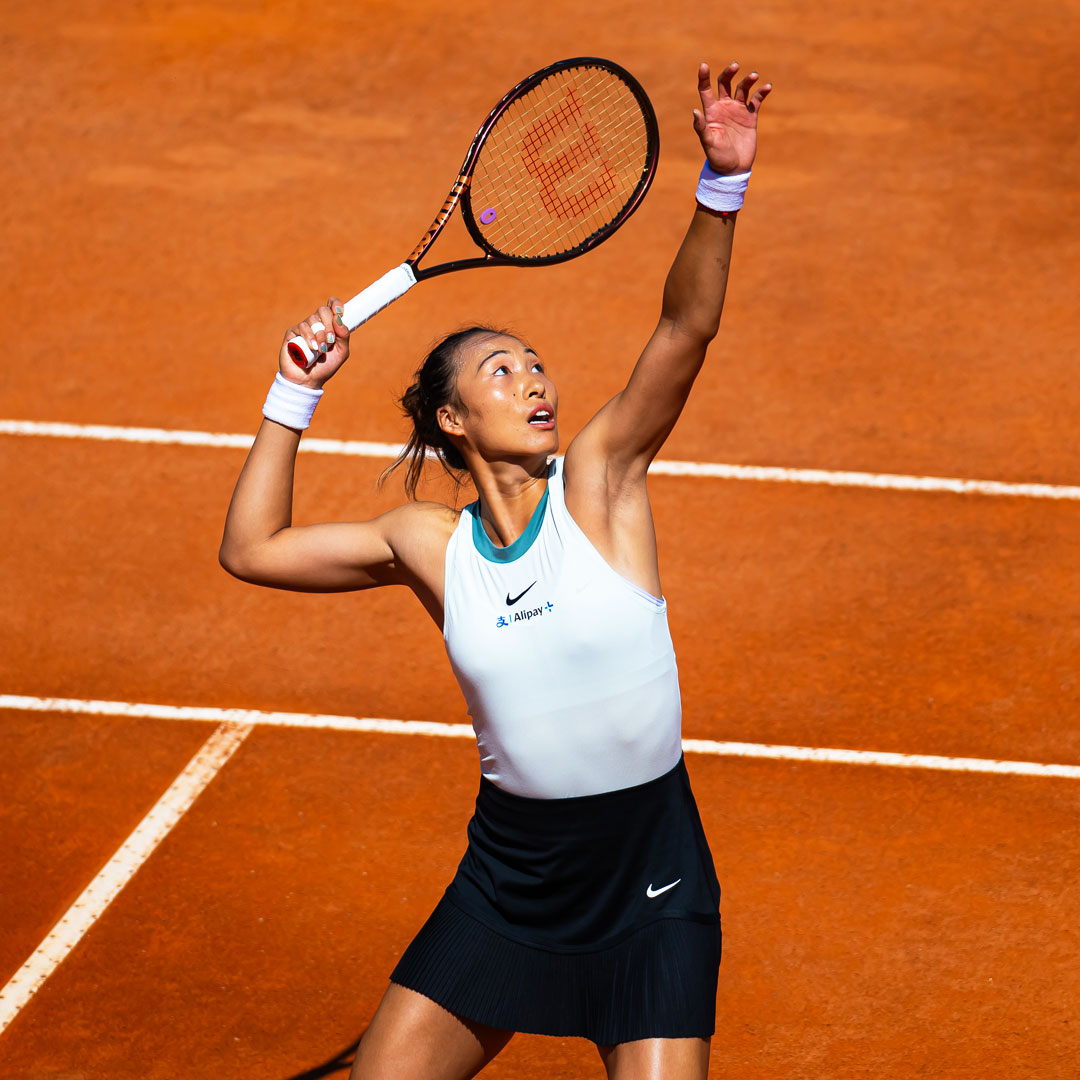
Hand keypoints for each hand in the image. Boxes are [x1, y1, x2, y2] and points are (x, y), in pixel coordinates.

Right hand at [278, 297, 350, 387]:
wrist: (308, 380)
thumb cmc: (326, 367)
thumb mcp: (341, 352)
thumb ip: (344, 335)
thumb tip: (339, 319)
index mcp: (329, 326)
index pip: (332, 306)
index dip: (335, 304)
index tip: (340, 311)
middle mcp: (317, 324)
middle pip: (323, 310)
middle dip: (329, 325)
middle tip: (330, 340)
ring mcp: (304, 328)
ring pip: (313, 320)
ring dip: (320, 336)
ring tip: (321, 350)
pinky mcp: (293, 333)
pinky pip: (302, 327)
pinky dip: (309, 337)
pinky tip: (312, 348)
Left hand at [692, 61, 771, 175]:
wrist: (733, 169)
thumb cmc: (717, 157)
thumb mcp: (708, 143)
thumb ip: (701, 127)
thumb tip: (695, 112)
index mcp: (711, 112)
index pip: (705, 90)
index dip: (704, 77)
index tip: (703, 65)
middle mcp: (724, 108)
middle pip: (725, 83)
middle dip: (728, 73)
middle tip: (735, 66)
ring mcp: (737, 111)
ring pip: (742, 89)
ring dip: (748, 80)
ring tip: (753, 76)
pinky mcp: (750, 117)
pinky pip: (757, 100)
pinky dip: (762, 92)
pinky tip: (767, 87)